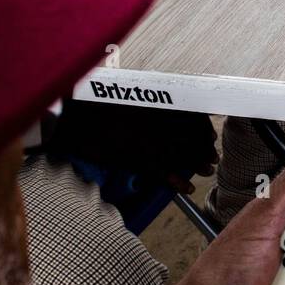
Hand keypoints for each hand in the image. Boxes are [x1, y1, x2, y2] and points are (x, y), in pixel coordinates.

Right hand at [47, 99, 216, 181]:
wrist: (73, 118)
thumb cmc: (97, 104)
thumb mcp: (130, 96)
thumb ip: (151, 102)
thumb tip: (168, 108)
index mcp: (159, 103)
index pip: (193, 117)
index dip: (204, 129)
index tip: (210, 135)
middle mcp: (160, 121)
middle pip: (193, 137)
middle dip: (205, 148)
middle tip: (211, 157)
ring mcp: (151, 141)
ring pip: (185, 155)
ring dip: (199, 163)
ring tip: (206, 169)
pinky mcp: (139, 160)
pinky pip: (166, 174)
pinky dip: (179, 182)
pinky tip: (187, 188)